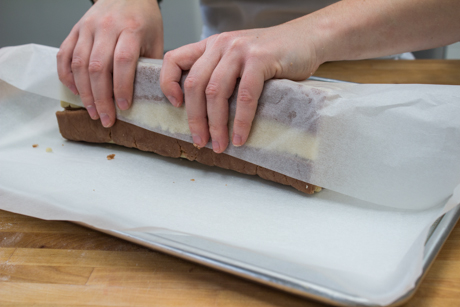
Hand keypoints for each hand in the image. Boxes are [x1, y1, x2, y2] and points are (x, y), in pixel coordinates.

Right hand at [57, 0, 162, 126]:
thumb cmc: (144, 19)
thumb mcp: (156, 39)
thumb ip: (151, 64)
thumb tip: (149, 95)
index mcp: (131, 29)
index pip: (123, 61)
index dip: (122, 87)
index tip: (124, 107)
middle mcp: (106, 27)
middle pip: (98, 67)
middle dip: (101, 98)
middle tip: (105, 118)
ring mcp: (87, 28)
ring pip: (79, 64)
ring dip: (84, 93)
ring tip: (92, 111)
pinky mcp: (75, 29)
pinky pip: (64, 55)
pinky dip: (67, 76)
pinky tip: (76, 91)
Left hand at [160, 22, 320, 152]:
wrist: (307, 38)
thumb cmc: (274, 54)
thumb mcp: (239, 58)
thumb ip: (222, 73)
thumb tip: (206, 111)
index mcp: (211, 45)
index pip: (174, 60)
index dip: (168, 84)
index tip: (176, 106)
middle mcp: (221, 45)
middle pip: (195, 85)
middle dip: (195, 119)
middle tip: (200, 141)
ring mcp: (240, 50)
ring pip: (215, 92)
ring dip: (216, 124)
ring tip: (219, 144)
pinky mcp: (260, 59)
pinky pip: (244, 96)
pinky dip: (241, 121)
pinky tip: (240, 137)